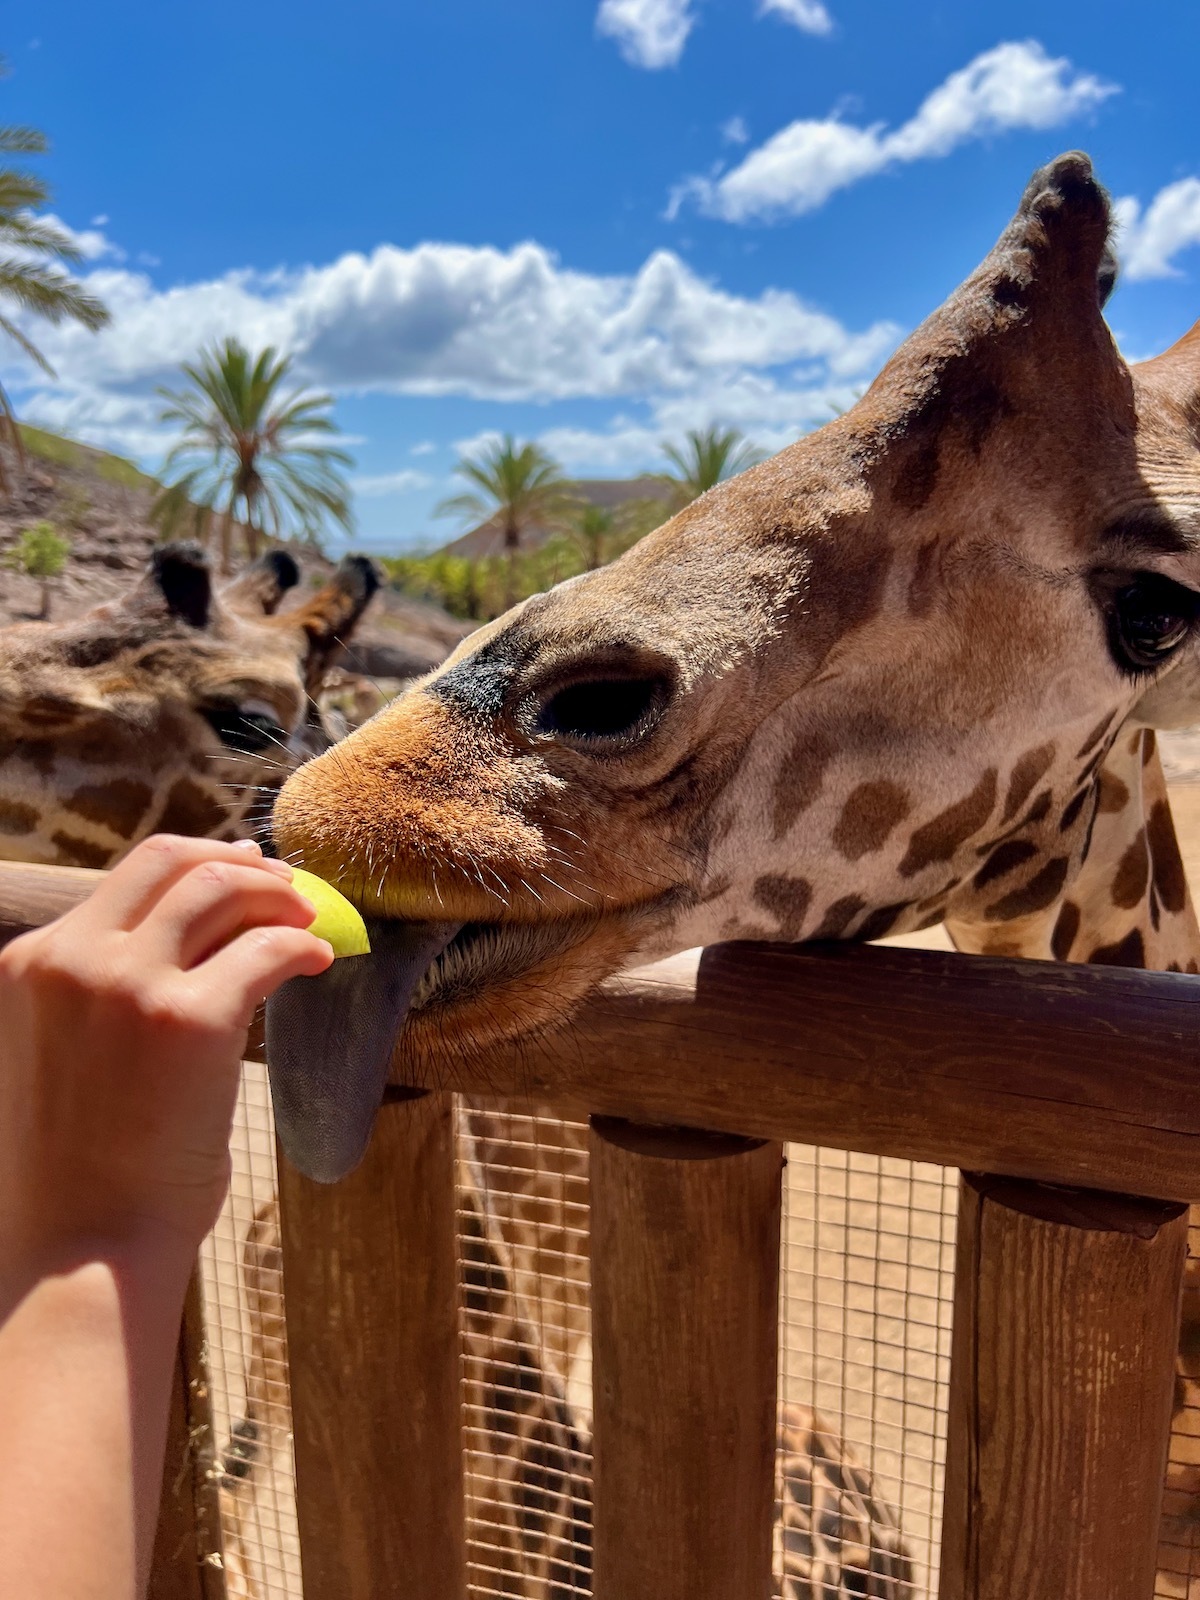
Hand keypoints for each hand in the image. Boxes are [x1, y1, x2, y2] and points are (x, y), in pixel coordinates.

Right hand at [0, 835, 332, 1276]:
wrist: (82, 1252)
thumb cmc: (78, 1170)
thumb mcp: (59, 1053)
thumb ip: (97, 991)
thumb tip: (189, 942)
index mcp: (30, 963)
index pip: (126, 879)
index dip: (195, 866)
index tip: (239, 871)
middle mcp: (73, 960)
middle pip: (170, 860)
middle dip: (236, 860)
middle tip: (284, 881)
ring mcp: (129, 986)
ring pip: (221, 890)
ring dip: (278, 895)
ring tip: (310, 918)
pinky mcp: (191, 1021)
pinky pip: (266, 950)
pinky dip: (302, 945)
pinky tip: (320, 961)